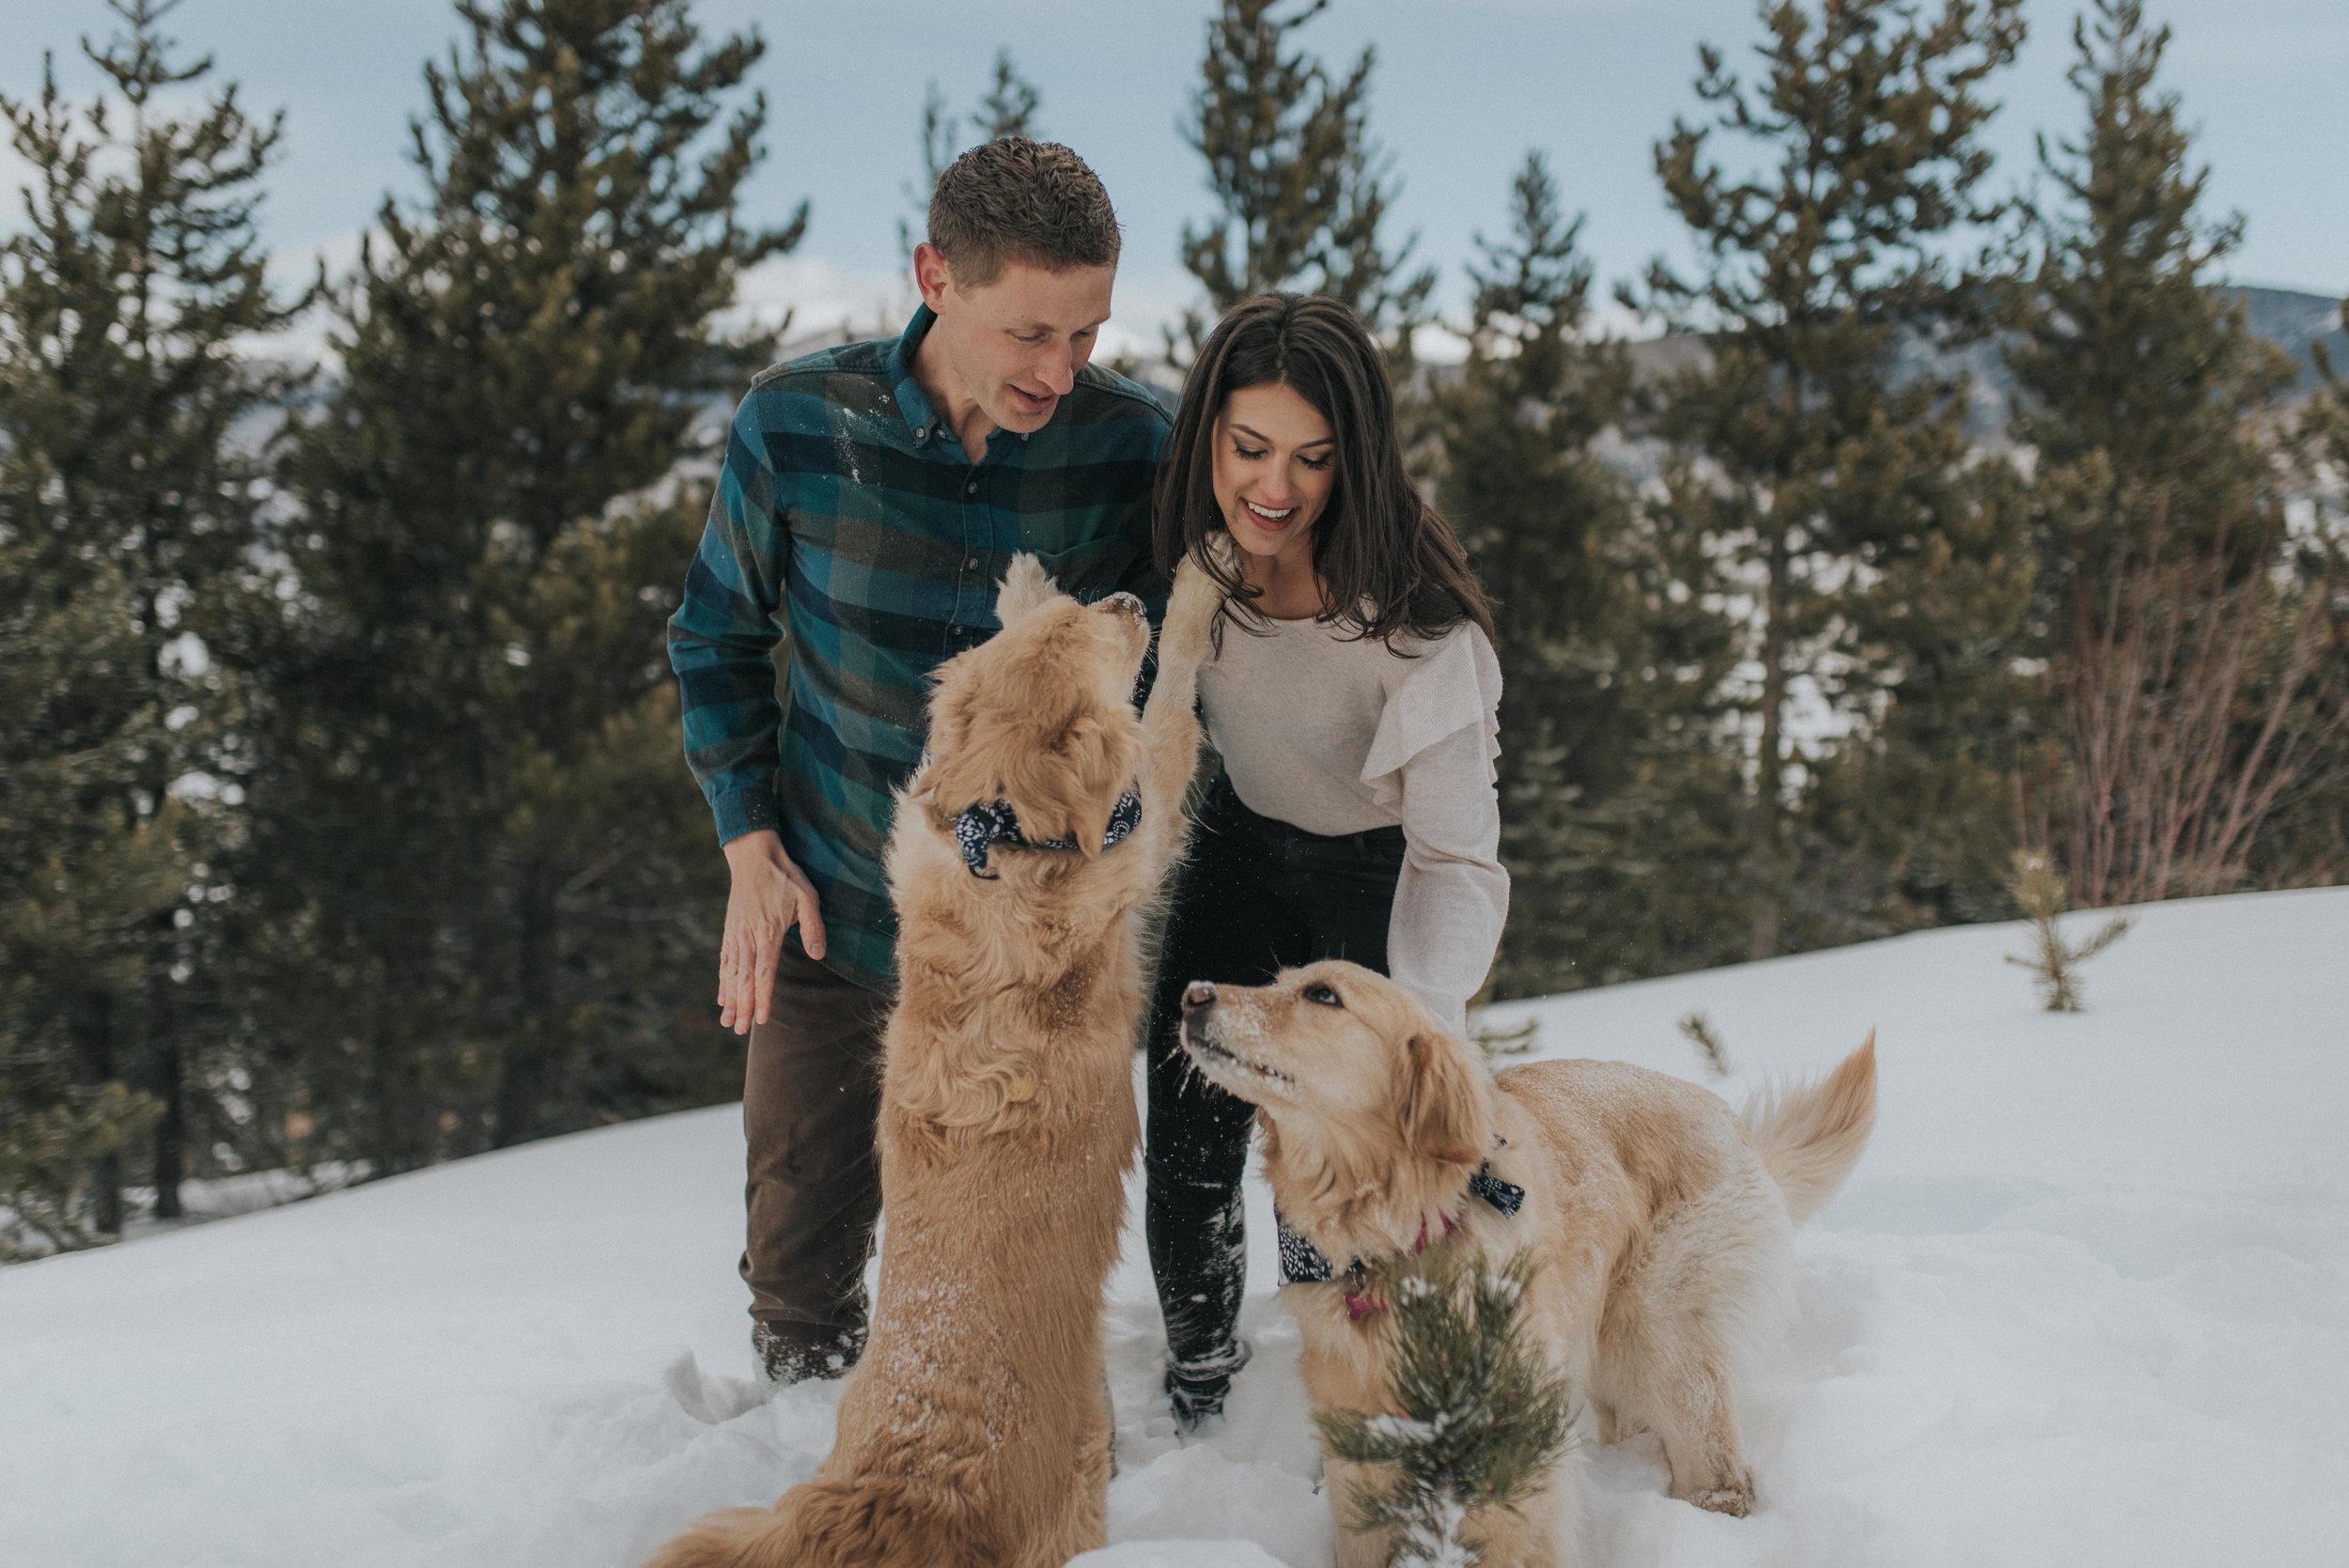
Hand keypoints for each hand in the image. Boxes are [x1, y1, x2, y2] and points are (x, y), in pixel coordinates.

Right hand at [718, 830, 825, 1034]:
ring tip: (728, 1021)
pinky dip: (723, 980)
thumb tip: (818, 955)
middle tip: (739, 1029)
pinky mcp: (730, 930)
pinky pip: (725, 961)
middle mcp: (748, 937)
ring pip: (732, 973)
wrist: (754, 857)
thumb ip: (813, 927)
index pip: (765, 972)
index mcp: (768, 932)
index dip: (762, 997)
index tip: (760, 1018)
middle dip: (742, 1006)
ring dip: (730, 999)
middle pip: (745, 978)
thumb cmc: (785, 877)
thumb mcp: (807, 897)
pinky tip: (722, 997)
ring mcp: (736, 934)